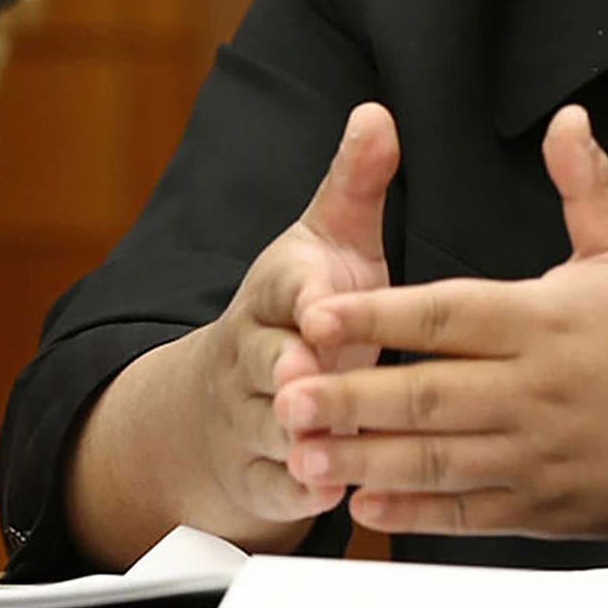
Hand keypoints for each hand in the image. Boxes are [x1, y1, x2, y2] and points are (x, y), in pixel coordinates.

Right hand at [188, 101, 398, 528]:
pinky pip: (274, 486)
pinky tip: (334, 494)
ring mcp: (250, 415)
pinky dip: (301, 493)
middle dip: (288, 373)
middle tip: (312, 382)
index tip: (323, 310)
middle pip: (266, 362)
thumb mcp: (328, 241)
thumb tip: (377, 113)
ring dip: (299, 439)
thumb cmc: (304, 306)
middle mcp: (254, 352)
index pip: (283, 288)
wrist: (230, 395)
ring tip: (328, 445)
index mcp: (277, 290)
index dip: (304, 300)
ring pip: (269, 429)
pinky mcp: (258, 472)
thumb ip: (357, 184)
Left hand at [273, 104, 607, 540]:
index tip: (316, 313)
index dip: (378, 315)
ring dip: (365, 457)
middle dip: (349, 395)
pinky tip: (366, 499)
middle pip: (427, 395)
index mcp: (550, 322)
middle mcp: (539, 392)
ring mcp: (541, 457)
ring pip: (438, 459)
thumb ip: (588, 185)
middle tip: (283, 394)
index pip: (448, 315)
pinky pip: (469, 513)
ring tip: (302, 451)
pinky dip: (415, 510)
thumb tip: (565, 119)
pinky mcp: (548, 508)